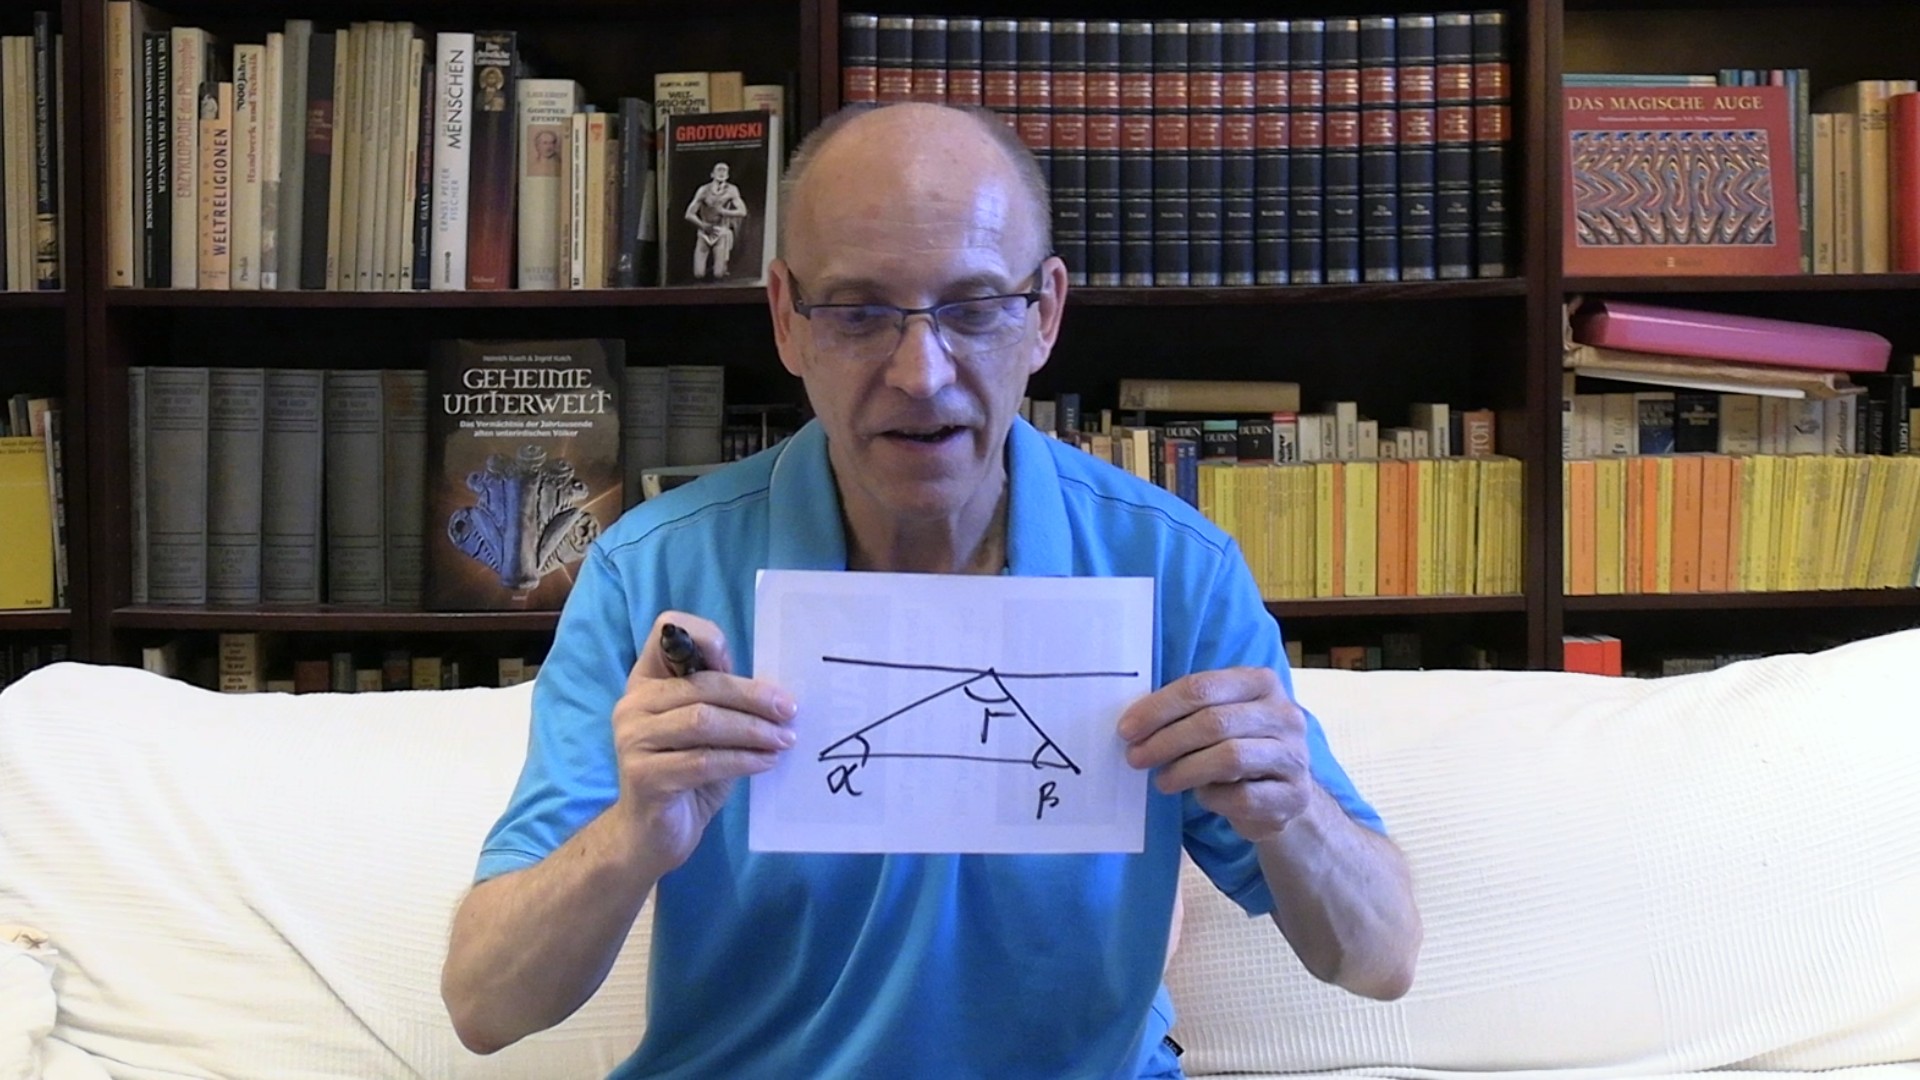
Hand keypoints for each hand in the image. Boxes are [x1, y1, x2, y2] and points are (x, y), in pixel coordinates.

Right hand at [611, 612, 797, 877]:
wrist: (652, 835)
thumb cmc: (688, 774)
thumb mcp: (709, 731)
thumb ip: (727, 703)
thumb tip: (778, 689)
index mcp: (647, 681)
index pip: (669, 630)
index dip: (708, 637)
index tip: (753, 665)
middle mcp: (633, 704)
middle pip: (700, 685)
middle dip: (753, 697)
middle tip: (791, 710)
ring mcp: (633, 740)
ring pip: (703, 721)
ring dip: (753, 730)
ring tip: (785, 739)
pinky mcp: (644, 776)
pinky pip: (704, 761)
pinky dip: (742, 760)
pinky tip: (766, 762)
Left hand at [1117, 667, 1312, 843]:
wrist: (1286, 794)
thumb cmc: (1241, 747)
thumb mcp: (1221, 718)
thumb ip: (1189, 712)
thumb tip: (1135, 723)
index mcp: (1261, 682)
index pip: (1203, 687)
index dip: (1159, 707)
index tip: (1127, 729)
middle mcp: (1284, 714)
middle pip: (1215, 722)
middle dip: (1166, 741)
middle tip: (1136, 757)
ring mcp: (1294, 755)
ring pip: (1230, 758)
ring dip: (1185, 770)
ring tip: (1162, 781)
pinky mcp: (1293, 795)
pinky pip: (1243, 796)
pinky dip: (1213, 797)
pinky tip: (1201, 797)